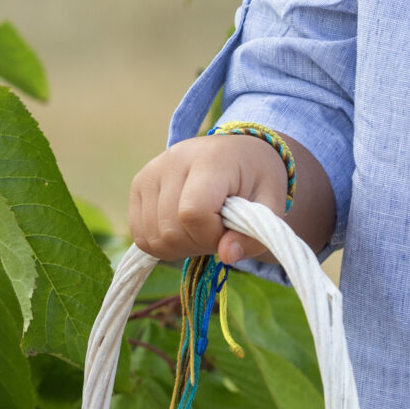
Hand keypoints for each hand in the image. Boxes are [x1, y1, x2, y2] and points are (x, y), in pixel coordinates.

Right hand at [128, 132, 290, 266]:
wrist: (238, 153)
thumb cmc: (256, 179)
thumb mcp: (271, 205)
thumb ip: (254, 234)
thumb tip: (227, 256)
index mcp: (210, 160)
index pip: (193, 212)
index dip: (212, 235)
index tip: (231, 230)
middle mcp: (172, 161)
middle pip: (171, 230)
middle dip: (200, 243)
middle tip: (220, 231)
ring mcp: (150, 173)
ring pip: (153, 237)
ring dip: (182, 246)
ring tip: (204, 228)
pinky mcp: (138, 185)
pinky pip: (141, 235)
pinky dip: (164, 244)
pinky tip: (185, 230)